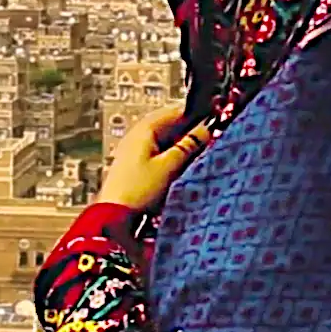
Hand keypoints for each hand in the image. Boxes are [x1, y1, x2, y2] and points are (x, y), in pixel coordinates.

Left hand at [97, 104, 213, 211]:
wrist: (114, 219)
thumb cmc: (137, 191)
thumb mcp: (170, 166)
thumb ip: (189, 145)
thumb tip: (207, 128)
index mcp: (145, 129)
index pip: (177, 112)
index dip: (198, 116)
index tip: (216, 121)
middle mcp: (138, 136)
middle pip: (172, 127)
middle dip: (192, 134)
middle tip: (211, 141)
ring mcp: (136, 152)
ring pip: (168, 142)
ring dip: (184, 148)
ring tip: (200, 157)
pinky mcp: (137, 167)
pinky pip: (161, 156)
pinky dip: (174, 159)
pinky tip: (183, 169)